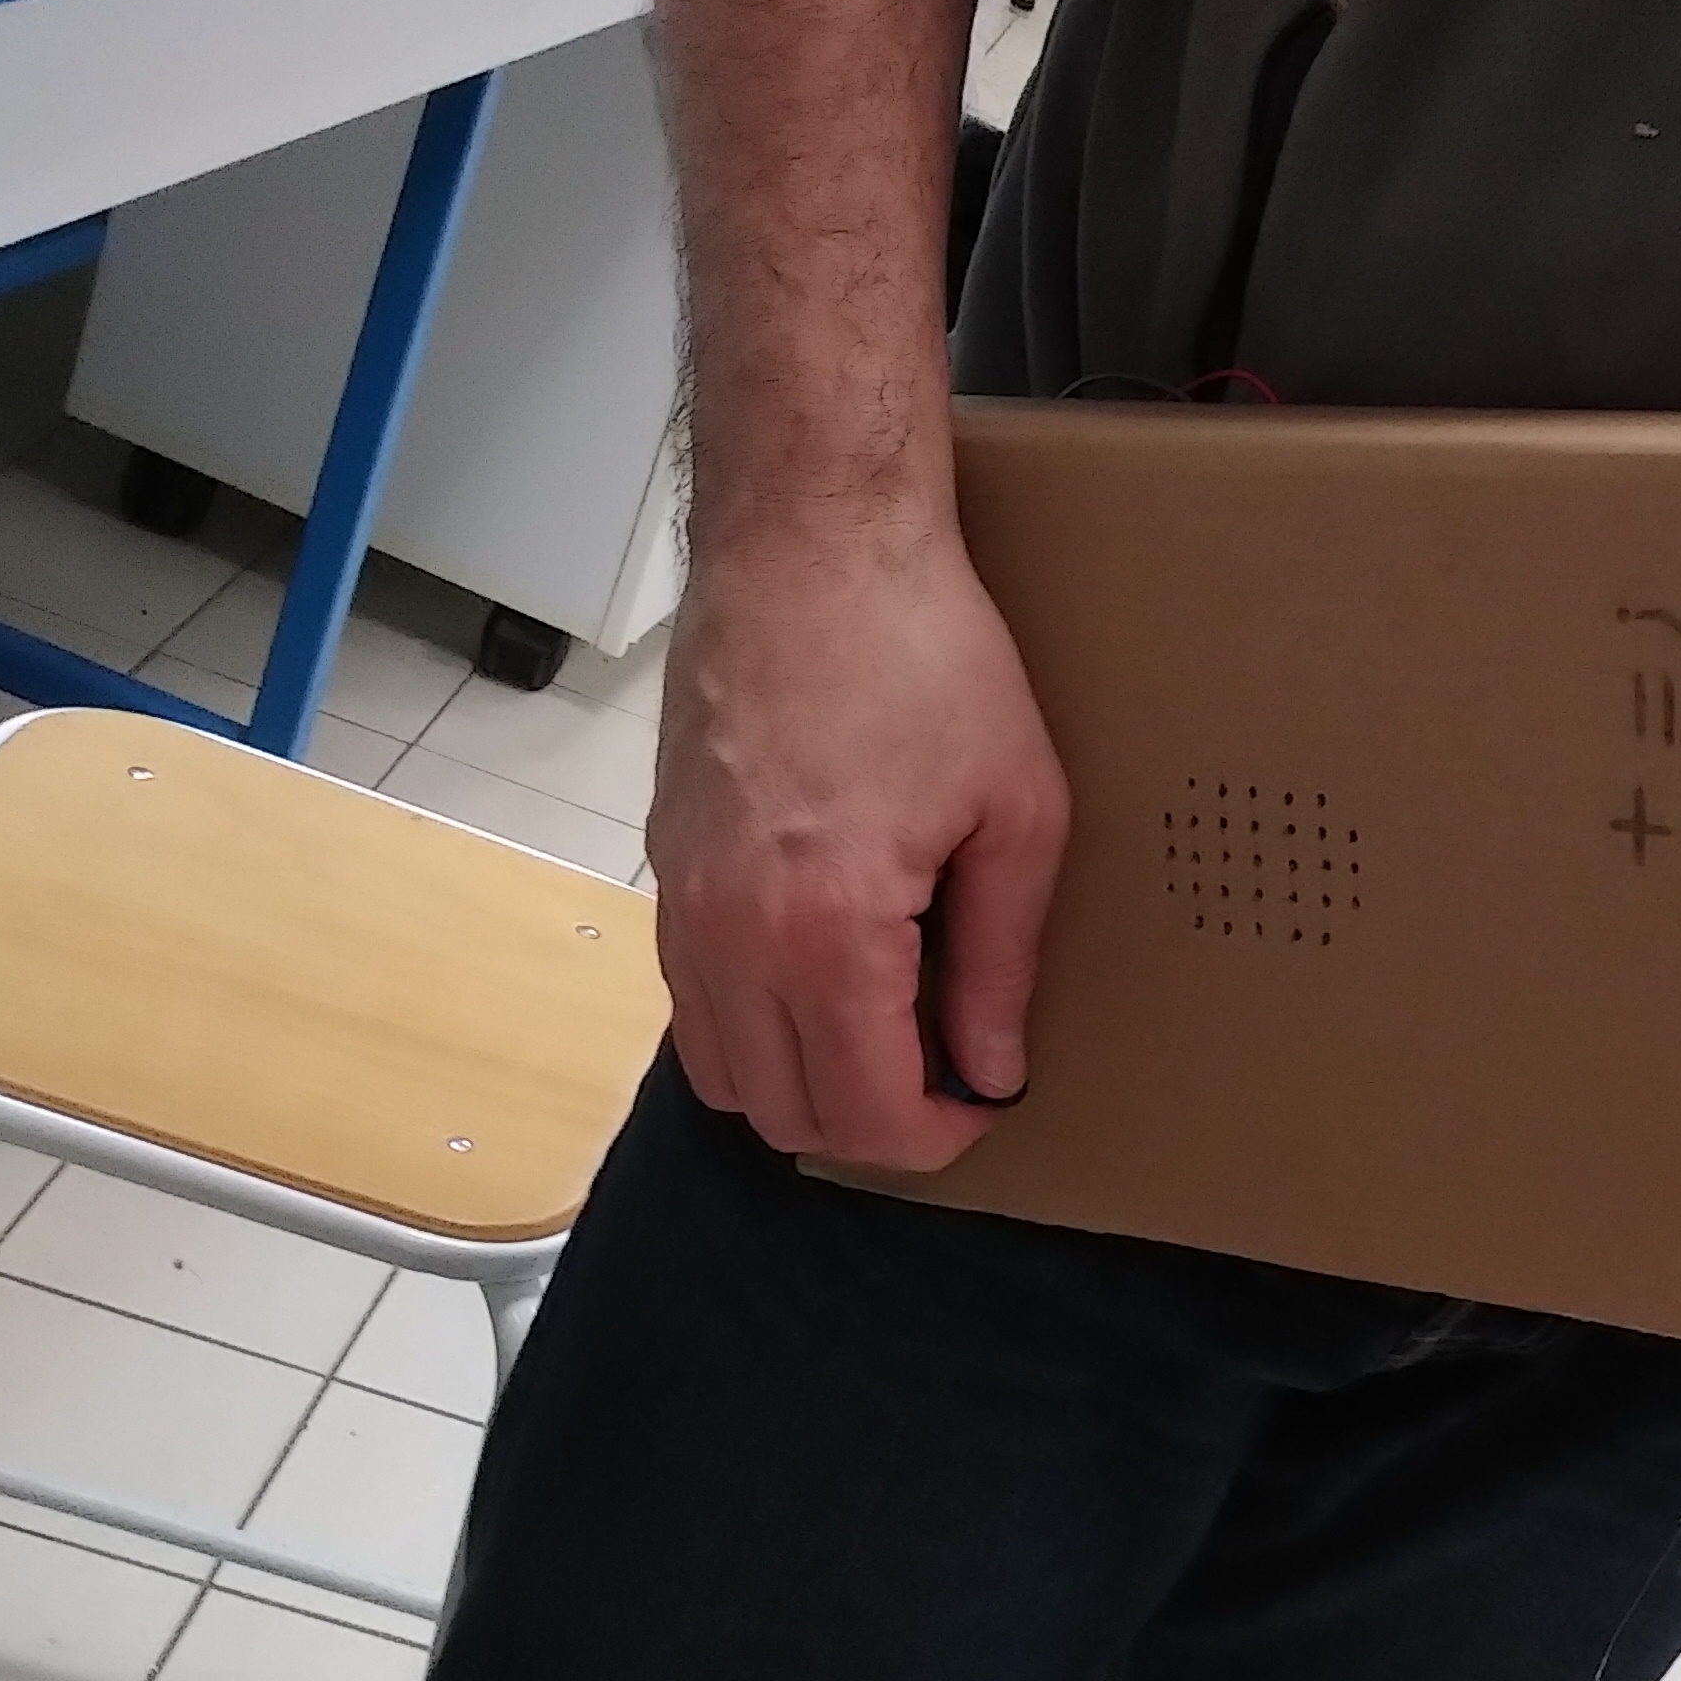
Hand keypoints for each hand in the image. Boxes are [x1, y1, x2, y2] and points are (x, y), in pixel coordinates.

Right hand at [647, 512, 1069, 1168]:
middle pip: (784, 1113)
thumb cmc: (924, 656)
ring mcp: (680, 901)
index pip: (864, 1112)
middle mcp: (729, 933)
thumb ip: (1001, 962)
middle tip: (947, 1075)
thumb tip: (993, 1067)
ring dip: (806, 1081)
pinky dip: (756, 1025)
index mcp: (825, 931)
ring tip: (889, 1031)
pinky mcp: (662, 864)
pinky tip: (828, 978)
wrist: (810, 543)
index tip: (984, 1104)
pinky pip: (692, 1000)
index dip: (936, 1136)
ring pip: (723, 1072)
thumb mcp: (1017, 815)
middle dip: (874, 1122)